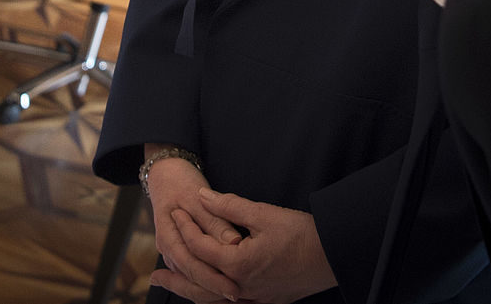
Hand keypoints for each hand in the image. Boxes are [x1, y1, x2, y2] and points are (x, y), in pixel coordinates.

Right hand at [146, 157, 243, 302]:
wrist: (165, 174)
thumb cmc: (180, 182)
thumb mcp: (196, 197)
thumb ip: (214, 220)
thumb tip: (233, 242)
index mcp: (168, 237)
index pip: (191, 265)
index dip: (213, 279)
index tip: (235, 288)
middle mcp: (168, 250)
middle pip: (190, 279)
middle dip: (214, 291)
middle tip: (239, 298)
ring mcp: (173, 253)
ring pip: (191, 279)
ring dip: (210, 290)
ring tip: (235, 299)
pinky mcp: (182, 252)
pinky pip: (193, 272)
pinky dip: (207, 282)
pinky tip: (224, 289)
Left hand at [152, 188, 336, 303]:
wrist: (336, 255)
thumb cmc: (302, 233)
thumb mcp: (263, 213)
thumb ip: (227, 205)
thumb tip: (200, 197)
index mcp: (239, 264)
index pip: (201, 247)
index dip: (185, 227)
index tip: (175, 212)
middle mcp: (243, 286)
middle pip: (199, 284)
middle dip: (176, 277)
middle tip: (154, 275)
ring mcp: (256, 297)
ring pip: (214, 300)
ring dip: (191, 293)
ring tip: (172, 287)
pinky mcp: (267, 300)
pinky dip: (213, 299)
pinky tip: (208, 293)